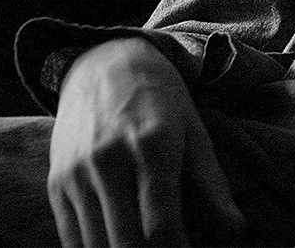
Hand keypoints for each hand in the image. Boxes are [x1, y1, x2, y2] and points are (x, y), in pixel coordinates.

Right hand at [47, 37, 245, 246]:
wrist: (104, 63)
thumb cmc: (160, 99)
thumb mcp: (194, 130)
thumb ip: (213, 183)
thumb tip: (237, 230)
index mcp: (153, 145)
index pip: (161, 225)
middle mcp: (110, 160)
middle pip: (127, 243)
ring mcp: (78, 173)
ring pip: (96, 247)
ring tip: (149, 247)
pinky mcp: (56, 182)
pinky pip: (72, 239)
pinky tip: (119, 243)